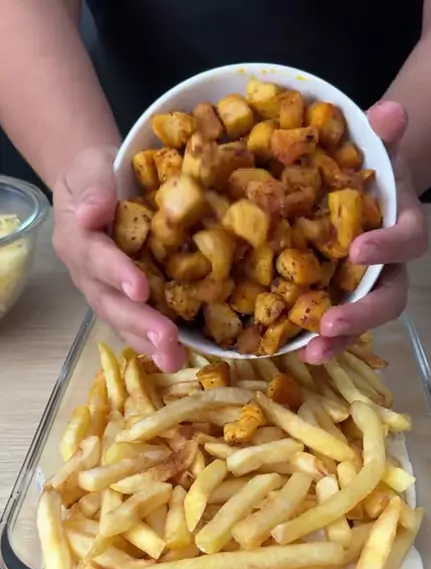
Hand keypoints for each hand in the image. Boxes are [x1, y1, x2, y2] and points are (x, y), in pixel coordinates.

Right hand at [52, 146, 185, 371]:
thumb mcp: (90, 168)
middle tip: (166, 339)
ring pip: (122, 320)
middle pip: (109, 302)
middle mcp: (88, 273)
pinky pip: (135, 324)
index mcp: (78, 238)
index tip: (140, 288)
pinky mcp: (123, 299)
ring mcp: (104, 290)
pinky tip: (174, 358)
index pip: (96, 257)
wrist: (96, 185)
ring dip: (147, 342)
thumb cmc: (96, 174)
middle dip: (138, 321)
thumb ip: (94, 188)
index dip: (117, 273)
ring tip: (172, 360)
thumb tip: (92, 212)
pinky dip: (152, 343)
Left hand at [302, 101, 427, 363]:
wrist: (357, 187)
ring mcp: (359, 288)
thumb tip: (391, 110)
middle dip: (361, 315)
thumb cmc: (368, 168)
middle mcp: (386, 267)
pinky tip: (281, 348)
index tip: (360, 248)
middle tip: (331, 325)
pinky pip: (324, 323)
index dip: (388, 247)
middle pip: (387, 299)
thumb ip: (385, 133)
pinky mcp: (331, 297)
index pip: (407, 241)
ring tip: (311, 354)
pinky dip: (307, 337)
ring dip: (337, 340)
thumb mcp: (378, 146)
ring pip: (358, 321)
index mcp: (402, 228)